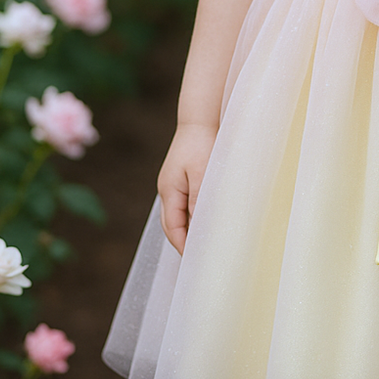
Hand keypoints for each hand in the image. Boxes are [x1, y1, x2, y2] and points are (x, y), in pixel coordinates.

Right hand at [157, 122, 217, 253]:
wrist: (201, 118)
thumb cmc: (203, 143)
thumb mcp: (202, 174)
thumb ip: (199, 201)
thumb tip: (199, 228)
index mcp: (169, 190)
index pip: (173, 228)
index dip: (183, 246)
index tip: (197, 261)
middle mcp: (168, 189)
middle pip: (174, 224)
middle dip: (186, 242)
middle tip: (204, 259)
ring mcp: (175, 184)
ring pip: (181, 215)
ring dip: (192, 229)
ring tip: (208, 245)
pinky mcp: (184, 178)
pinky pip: (188, 204)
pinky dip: (196, 216)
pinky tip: (209, 220)